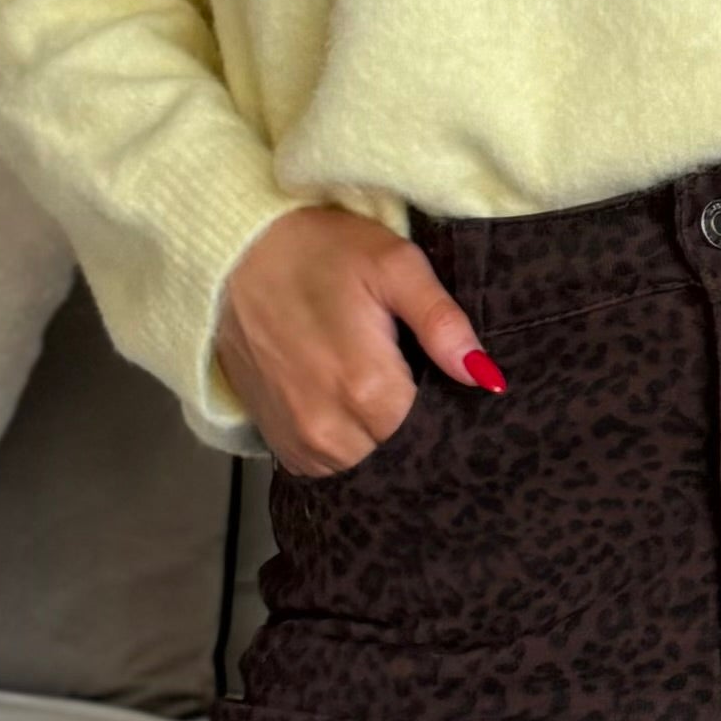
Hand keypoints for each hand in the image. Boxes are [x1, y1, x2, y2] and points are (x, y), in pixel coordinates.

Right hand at [216, 203, 503, 475]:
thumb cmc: (318, 251)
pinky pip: (332, 468)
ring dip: (384, 441)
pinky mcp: (279, 445)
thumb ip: (442, 323)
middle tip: (422, 385)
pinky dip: (350, 446)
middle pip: (404, 457)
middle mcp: (330, 430)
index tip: (455, 388)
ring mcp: (300, 443)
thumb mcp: (393, 264)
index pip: (436, 435)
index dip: (453, 413)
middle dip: (421, 431)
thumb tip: (487, 378)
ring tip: (384, 392)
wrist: (233, 255)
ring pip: (369, 469)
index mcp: (367, 388)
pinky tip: (352, 407)